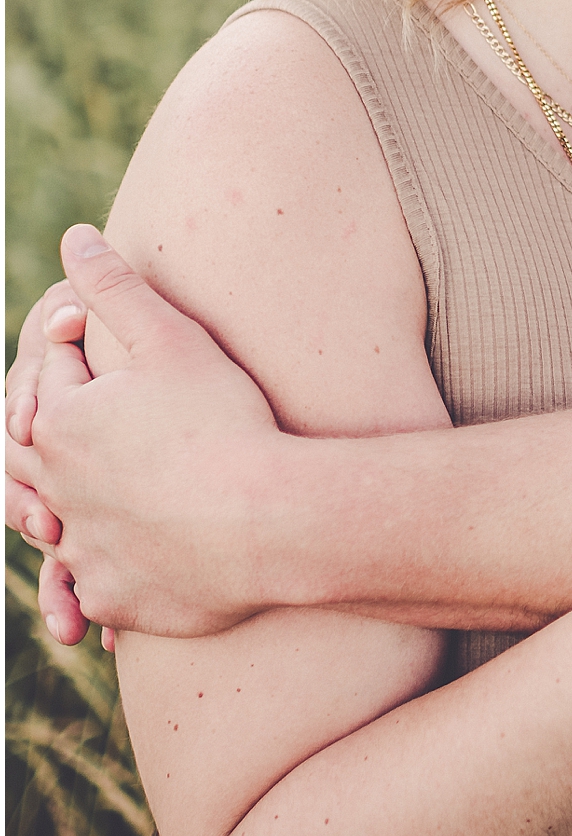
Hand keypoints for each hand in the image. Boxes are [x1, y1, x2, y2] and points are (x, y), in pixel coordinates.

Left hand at [7, 226, 284, 641]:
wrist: (266, 520)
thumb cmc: (224, 421)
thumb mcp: (173, 338)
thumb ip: (116, 287)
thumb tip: (74, 237)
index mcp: (58, 423)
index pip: (54, 380)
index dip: (89, 359)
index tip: (140, 362)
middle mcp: (55, 490)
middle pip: (41, 459)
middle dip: (73, 441)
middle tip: (122, 433)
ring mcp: (83, 549)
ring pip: (65, 529)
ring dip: (86, 514)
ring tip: (130, 500)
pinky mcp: (113, 597)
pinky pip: (101, 586)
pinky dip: (117, 571)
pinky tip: (154, 555)